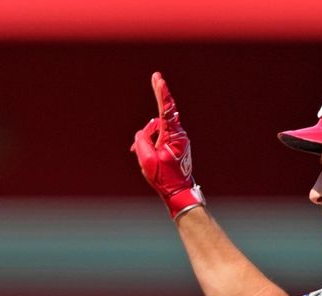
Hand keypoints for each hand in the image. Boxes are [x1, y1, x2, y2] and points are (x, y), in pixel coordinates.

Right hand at [131, 72, 204, 219]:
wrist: (178, 191)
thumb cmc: (164, 177)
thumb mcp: (146, 159)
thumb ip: (141, 140)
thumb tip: (143, 132)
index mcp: (173, 136)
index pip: (166, 110)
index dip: (162, 93)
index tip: (158, 79)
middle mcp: (179, 134)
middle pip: (161, 119)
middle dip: (155, 110)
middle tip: (155, 87)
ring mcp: (179, 139)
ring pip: (158, 131)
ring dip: (148, 140)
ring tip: (141, 158)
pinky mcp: (177, 144)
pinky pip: (161, 137)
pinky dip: (151, 143)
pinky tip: (145, 156)